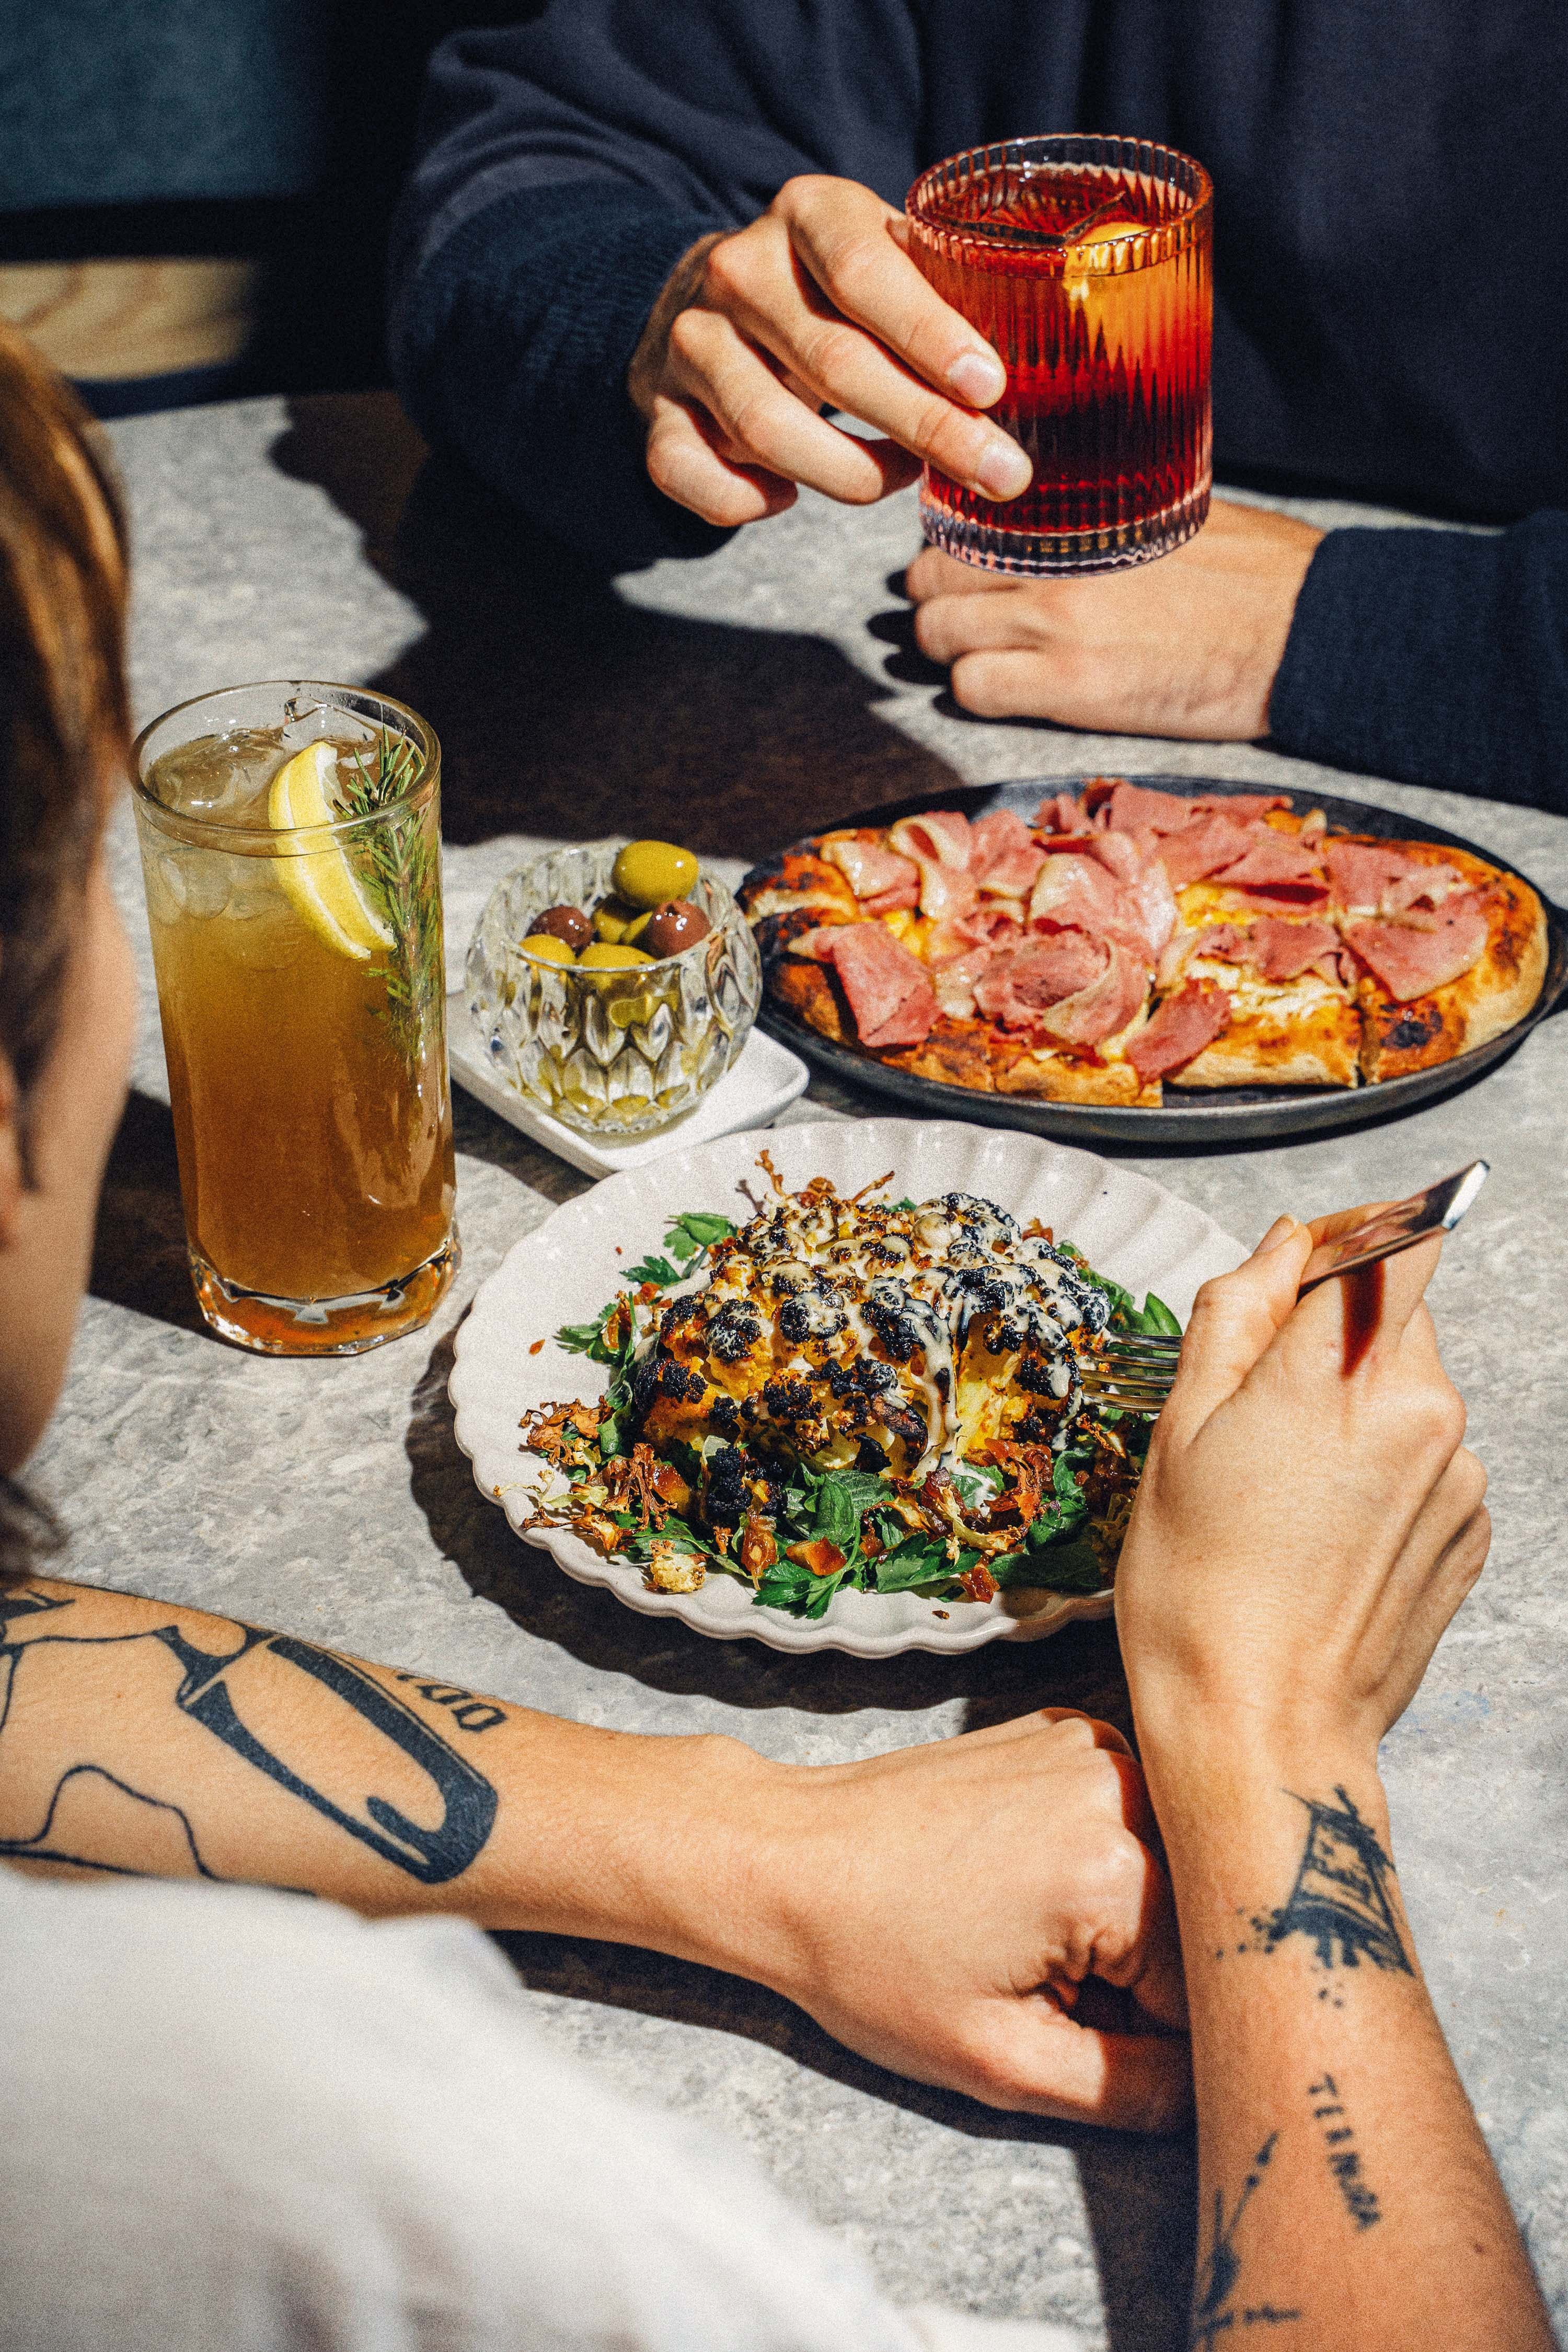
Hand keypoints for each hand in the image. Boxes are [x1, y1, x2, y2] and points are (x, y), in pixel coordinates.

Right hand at [627, 176, 1032, 527]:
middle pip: (832, 364)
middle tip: (999, 473)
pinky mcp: (657, 410)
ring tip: (897, 480)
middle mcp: (737, 270)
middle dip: (926, 430)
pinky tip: (788, 496)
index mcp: (807, 213)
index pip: (863, 271)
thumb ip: (946, 291)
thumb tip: (1053, 357)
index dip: (929, 336)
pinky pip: (691, 475)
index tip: (991, 389)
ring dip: (848, 475)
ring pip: (766, 431)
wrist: (717, 300)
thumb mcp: (891, 259)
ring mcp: (690, 342)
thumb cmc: (835, 293)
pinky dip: (747, 502)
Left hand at [750, 1709, 1188, 2131]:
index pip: (1210, 1987)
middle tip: (1038, 1980)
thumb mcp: (1001, 2061)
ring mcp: (1094, 1746)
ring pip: (1164, 1870)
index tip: (1079, 2030)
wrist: (785, 1857)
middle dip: (1140, 1975)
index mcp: (1117, 1867)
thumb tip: (1216, 2092)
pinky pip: (1122, 1820)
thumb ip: (1134, 2091)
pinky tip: (1016, 1877)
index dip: (1156, 2036)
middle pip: (1194, 1920)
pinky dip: (1088, 1860)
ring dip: (1118, 1916)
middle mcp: (1124, 1784)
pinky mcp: (1065, 1733)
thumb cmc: (870, 1957)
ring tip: (1018, 1927)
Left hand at [905, 498, 1323, 738]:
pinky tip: (1013, 691)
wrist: (1310, 628)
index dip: (952, 548)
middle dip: (940, 601)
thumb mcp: (1170, 506)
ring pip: (938, 637)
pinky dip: (978, 693)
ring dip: (953, 652)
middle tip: (968, 618)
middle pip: (931, 578)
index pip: (962, 517)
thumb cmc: (1254, 568)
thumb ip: (1100, 509)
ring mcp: (1055, 623)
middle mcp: (1052, 557)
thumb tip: (1059, 508)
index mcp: (1077, 507)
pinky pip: (972, 690)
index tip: (966, 566)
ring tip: (988, 657)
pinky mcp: (1071, 687)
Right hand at [1115, 1210, 1488, 1778]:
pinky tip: (1320, 1527)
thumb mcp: (1180, 1430)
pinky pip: (1429, 1458)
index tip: (1300, 1261)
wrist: (1260, 1732)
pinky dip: (1381, 1469)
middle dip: (1332, 1332)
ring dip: (1354, 1405)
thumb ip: (1236, 1313)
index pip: (1396, 1239)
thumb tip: (1281, 1244)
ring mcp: (1460, 1478)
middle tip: (1254, 1404)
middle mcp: (1425, 1414)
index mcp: (1344, 1376)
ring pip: (1408, 1388)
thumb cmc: (1200, 1595)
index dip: (1349, 1235)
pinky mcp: (1471, 1531)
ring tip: (1281, 1486)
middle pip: (1397, 1312)